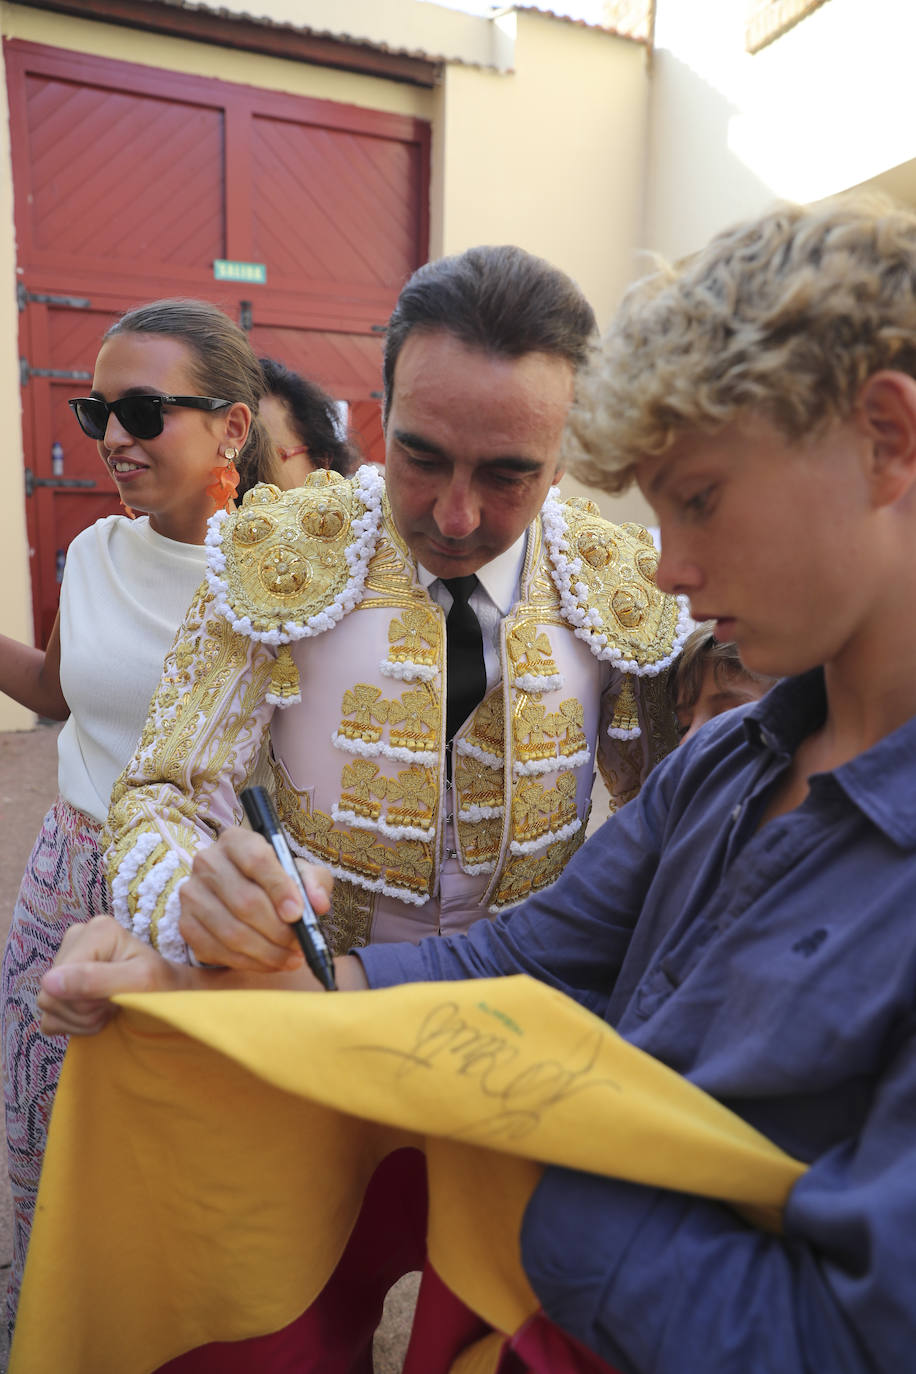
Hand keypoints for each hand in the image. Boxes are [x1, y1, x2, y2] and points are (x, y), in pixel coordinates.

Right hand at [38, 916, 182, 1036]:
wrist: (172, 995)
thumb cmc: (163, 985)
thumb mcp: (138, 981)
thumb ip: (95, 980)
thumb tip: (48, 982)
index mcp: (96, 930)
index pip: (58, 981)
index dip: (84, 1001)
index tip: (115, 999)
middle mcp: (77, 937)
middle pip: (50, 994)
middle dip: (84, 1011)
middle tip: (115, 1006)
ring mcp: (66, 958)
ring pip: (48, 1006)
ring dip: (82, 1019)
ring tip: (110, 1008)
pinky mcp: (61, 981)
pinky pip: (49, 1015)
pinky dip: (74, 1024)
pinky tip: (98, 1013)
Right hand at [179, 828, 333, 972]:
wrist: (243, 897)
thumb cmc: (275, 882)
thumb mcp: (301, 874)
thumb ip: (314, 884)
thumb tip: (318, 905)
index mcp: (236, 840)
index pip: (256, 860)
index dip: (279, 889)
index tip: (298, 914)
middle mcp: (208, 862)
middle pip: (244, 901)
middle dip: (278, 930)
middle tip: (300, 945)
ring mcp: (192, 893)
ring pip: (231, 931)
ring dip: (266, 951)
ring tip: (291, 958)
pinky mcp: (186, 924)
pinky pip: (217, 950)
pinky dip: (248, 962)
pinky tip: (269, 962)